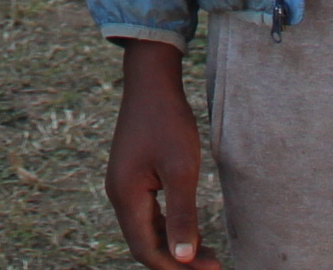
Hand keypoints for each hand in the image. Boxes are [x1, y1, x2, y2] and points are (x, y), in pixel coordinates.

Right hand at [106, 40, 218, 268]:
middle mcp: (118, 195)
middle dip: (177, 260)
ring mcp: (123, 186)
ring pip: (146, 231)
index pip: (146, 250)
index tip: (211, 269)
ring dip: (174, 245)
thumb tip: (184, 257)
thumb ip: (182, 215)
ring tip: (208, 254)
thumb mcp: (181, 169)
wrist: (151, 82)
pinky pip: (147, 215)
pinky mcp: (132, 177)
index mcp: (126, 196)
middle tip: (214, 265)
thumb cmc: (167, 121)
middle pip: (144, 244)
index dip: (176, 266)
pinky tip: (189, 229)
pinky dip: (168, 228)